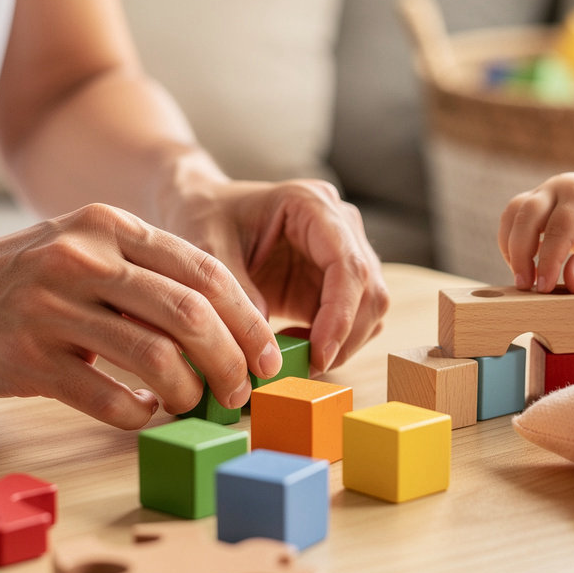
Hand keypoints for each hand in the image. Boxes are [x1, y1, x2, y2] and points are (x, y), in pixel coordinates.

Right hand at [0, 204, 282, 428]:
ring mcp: (53, 309)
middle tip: (243, 391)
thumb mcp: (84, 247)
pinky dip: (141, 412)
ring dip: (191, 392)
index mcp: (110, 227)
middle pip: (190, 314)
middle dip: (232, 360)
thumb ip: (146, 272)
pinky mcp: (29, 359)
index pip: (205, 271)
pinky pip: (109, 397)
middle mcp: (84, 259)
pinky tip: (146, 411)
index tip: (267, 356)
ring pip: (156, 357)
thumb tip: (225, 327)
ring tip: (194, 404)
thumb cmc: (22, 276)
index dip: (249, 319)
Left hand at [169, 178, 389, 373]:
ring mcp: (343, 253)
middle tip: (305, 368)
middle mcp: (339, 225)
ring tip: (293, 356)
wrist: (203, 211)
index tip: (319, 355)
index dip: (340, 316)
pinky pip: (353, 319)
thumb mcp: (209, 250)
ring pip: (370, 309)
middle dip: (344, 337)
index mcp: (312, 205)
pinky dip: (333, 342)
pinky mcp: (336, 281)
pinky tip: (294, 344)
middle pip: (370, 290)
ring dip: (342, 343)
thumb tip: (267, 347)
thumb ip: (236, 294)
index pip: (348, 266)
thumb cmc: (205, 218)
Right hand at [498, 172, 573, 292]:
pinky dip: (512, 243)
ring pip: (513, 214)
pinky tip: (523, 266)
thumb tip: (570, 285)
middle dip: (521, 253)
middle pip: (527, 214)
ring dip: (511, 247)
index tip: (544, 288)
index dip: (548, 260)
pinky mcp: (535, 201)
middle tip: (525, 286)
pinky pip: (513, 219)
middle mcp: (560, 186)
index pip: (559, 227)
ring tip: (522, 278)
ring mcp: (544, 191)